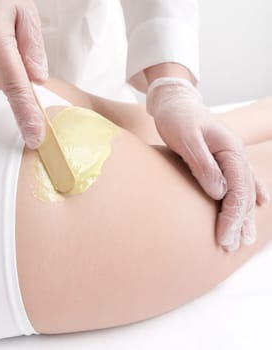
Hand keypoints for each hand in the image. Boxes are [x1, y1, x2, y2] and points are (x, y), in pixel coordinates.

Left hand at [146, 77, 269, 251]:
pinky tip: (259, 205)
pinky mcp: (222, 159)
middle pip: (244, 194)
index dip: (232, 216)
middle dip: (239, 222)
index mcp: (230, 150)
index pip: (237, 189)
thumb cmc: (177, 118)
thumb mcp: (187, 139)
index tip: (223, 238)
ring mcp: (231, 157)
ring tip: (245, 238)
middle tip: (232, 246)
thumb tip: (218, 193)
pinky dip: (250, 195)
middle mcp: (235, 155)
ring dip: (246, 215)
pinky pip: (242, 180)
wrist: (175, 103)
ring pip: (246, 190)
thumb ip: (203, 165)